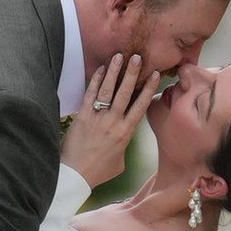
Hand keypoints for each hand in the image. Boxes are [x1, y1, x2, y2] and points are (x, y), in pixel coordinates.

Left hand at [63, 52, 161, 188]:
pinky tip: (100, 69)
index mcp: (126, 133)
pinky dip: (96, 81)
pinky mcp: (82, 117)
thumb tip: (124, 137)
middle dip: (133, 73)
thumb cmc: (98, 171)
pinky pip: (90, 94)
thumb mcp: (119, 161)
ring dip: (114, 71)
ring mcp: (98, 118)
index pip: (141, 106)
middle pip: (126, 93)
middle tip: (138, 57)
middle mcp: (114, 123)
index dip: (149, 89)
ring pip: (108, 90)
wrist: (75, 175)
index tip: (155, 75)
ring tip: (119, 55)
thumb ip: (124, 145)